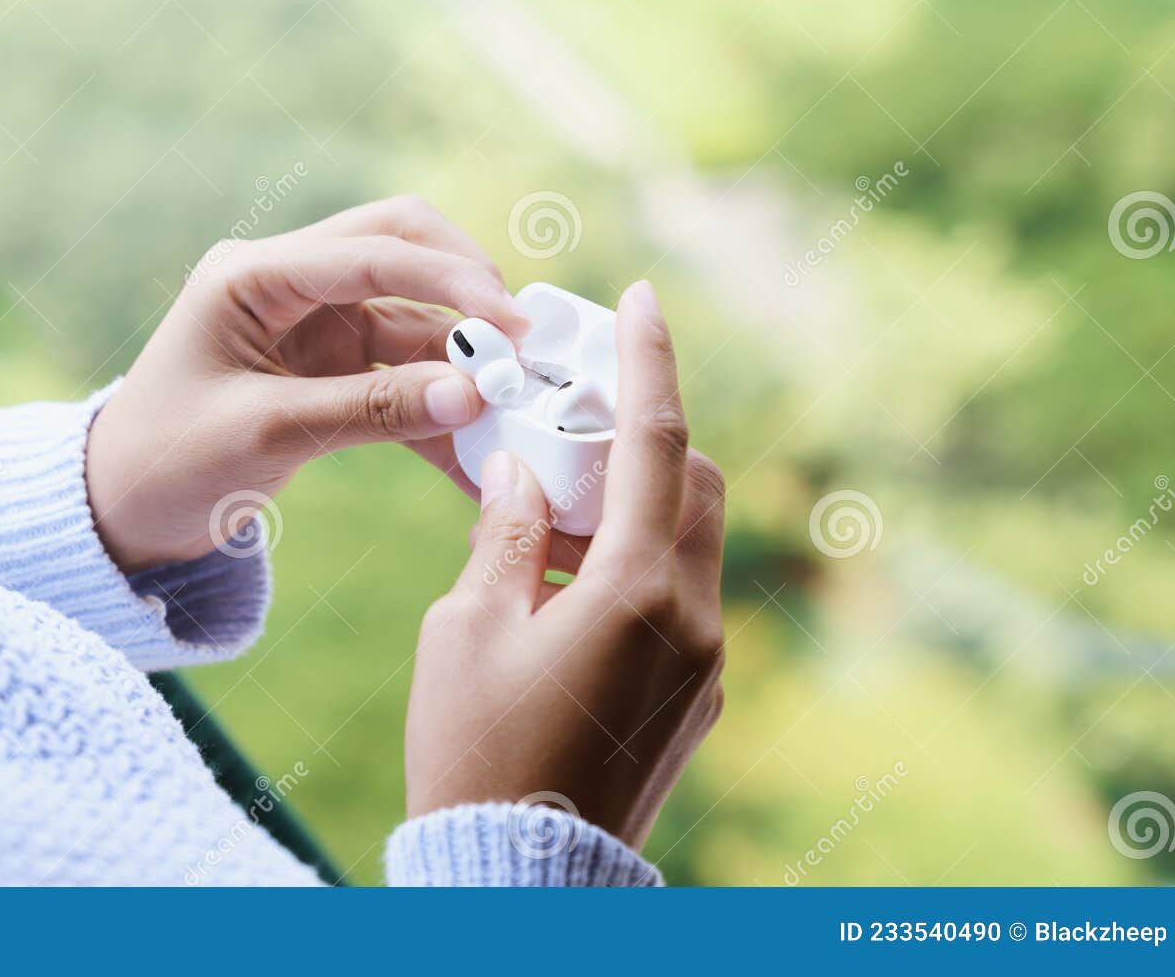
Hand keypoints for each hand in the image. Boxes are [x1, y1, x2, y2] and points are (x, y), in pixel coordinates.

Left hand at [85, 197, 530, 570]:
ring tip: (515, 403)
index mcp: (252, 274)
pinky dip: (438, 405)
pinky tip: (476, 448)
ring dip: (463, 356)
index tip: (513, 324)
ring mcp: (313, 324)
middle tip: (521, 343)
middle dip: (467, 288)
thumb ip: (369, 410)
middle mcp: (288, 283)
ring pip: (413, 315)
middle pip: (402, 248)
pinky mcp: (329, 367)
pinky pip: (401, 374)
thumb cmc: (168, 461)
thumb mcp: (265, 434)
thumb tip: (474, 395)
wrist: (122, 510)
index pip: (372, 250)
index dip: (452, 280)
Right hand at [403, 281, 725, 849]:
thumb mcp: (468, 628)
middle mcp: (694, 621)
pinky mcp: (698, 697)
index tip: (645, 298)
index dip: (648, 361)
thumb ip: (503, 533)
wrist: (523, 875)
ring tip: (547, 516)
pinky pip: (682, 598)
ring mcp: (706, 664)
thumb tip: (517, 471)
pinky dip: (636, 564)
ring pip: (691, 542)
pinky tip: (566, 583)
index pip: (655, 443)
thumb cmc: (477, 751)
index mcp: (637, 592)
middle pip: (694, 485)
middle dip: (641, 437)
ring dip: (633, 506)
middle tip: (572, 423)